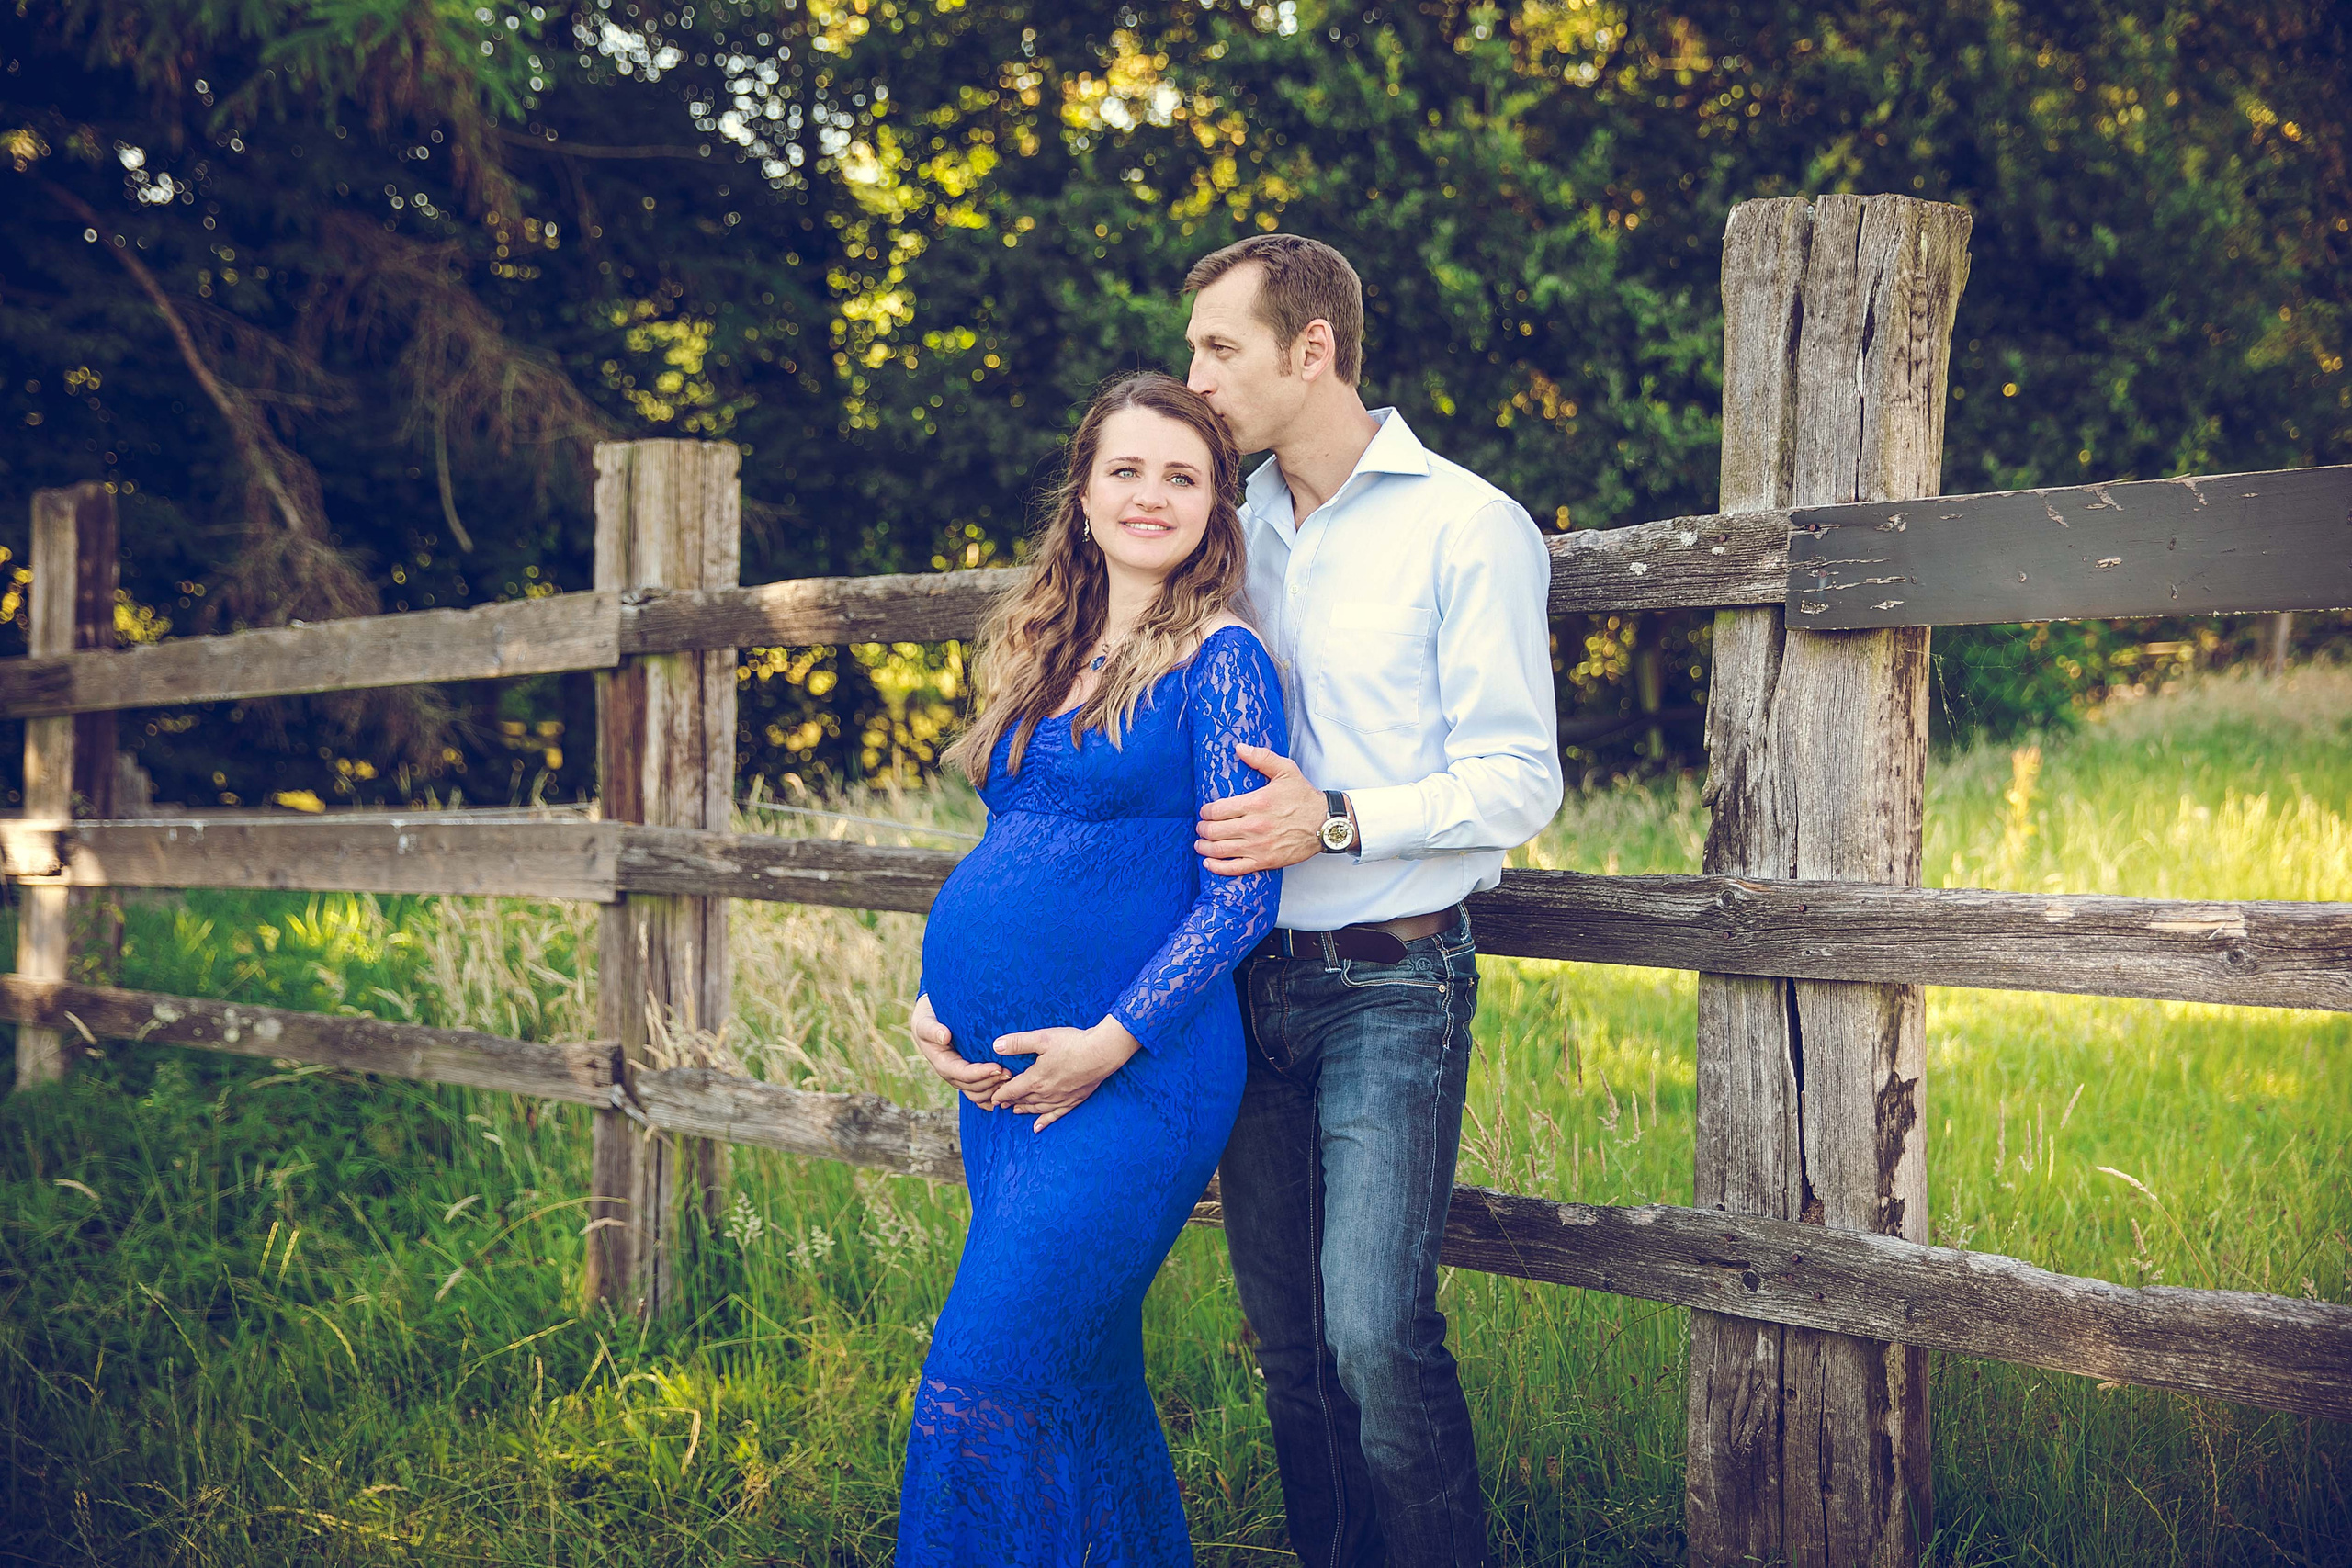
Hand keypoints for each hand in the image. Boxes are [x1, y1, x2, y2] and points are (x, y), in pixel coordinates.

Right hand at [910, 994, 1008, 1107]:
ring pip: (979, 1095)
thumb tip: (945, 1036)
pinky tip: (1008, 1094)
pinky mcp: (970, 1078)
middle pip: (974, 1088)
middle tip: (1011, 1073)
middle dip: (992, 1083)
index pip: (963, 1074)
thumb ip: (932, 1030)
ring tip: (1012, 1080)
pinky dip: (993, 1097)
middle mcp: (953, 1076)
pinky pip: (982, 1095)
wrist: (929, 1024)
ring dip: (995, 1091)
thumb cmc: (928, 1021)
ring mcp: (961, 1079)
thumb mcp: (925, 1023)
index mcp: (943, 1064)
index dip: (981, 1073)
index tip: (998, 1067)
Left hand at [987, 1016, 1141, 1131]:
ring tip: (1016, 1111)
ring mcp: (1061, 1098)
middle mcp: (1047, 1092)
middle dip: (1011, 1102)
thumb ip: (1018, 1043)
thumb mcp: (1042, 1038)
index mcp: (1036, 1078)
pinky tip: (1038, 1127)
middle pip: (1024, 1100)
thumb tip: (995, 1046)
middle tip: (1001, 1104)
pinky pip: (1056, 1115)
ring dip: (1025, 1110)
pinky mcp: (1074, 1100)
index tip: (993, 1098)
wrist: (1103, 1052)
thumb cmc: (1073, 1043)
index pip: (1013, 1090)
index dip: (1001, 1094)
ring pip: (1038, 1108)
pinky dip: (1045, 1121)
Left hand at [1196, 743, 1328, 874]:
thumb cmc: (1304, 798)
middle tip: (1201, 827)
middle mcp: (1254, 826)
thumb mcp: (1286, 770)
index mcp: (1255, 803)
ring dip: (1205, 847)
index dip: (1206, 811)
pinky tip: (1209, 863)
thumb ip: (1262, 758)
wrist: (1324, 824)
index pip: (1217, 810)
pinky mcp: (1264, 861)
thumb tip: (1239, 748)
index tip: (1205, 811)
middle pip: (1214, 830)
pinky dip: (1218, 867)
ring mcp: (1258, 846)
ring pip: (1220, 850)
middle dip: (1203, 829)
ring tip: (1201, 843)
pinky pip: (1235, 868)